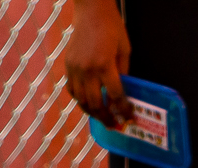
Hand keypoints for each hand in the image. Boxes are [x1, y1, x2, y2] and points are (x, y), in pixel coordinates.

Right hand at [63, 0, 129, 117]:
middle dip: (106, 117)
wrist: (90, 12)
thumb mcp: (124, 49)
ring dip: (92, 113)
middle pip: (96, 104)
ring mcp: (75, 70)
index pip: (115, 95)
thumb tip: (123, 92)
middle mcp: (88, 71)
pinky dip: (80, 101)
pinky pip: (72, 91)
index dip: (123, 109)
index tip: (129, 117)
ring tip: (101, 118)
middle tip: (114, 125)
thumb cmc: (111, 26)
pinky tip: (88, 104)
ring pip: (81, 101)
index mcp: (105, 65)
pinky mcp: (68, 67)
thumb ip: (123, 71)